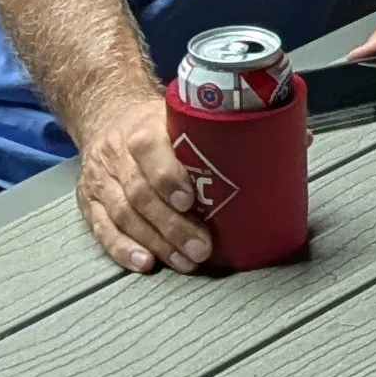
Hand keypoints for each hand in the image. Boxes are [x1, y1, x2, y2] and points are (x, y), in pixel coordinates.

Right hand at [77, 79, 211, 274]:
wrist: (106, 113)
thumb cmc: (157, 123)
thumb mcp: (182, 116)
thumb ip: (217, 133)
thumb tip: (285, 143)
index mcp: (143, 129)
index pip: (149, 150)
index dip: (168, 177)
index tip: (191, 201)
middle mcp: (117, 154)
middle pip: (140, 193)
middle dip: (172, 225)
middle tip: (201, 248)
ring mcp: (101, 180)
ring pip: (124, 214)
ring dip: (155, 242)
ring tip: (185, 262)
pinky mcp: (90, 201)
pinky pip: (102, 228)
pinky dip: (122, 249)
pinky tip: (145, 263)